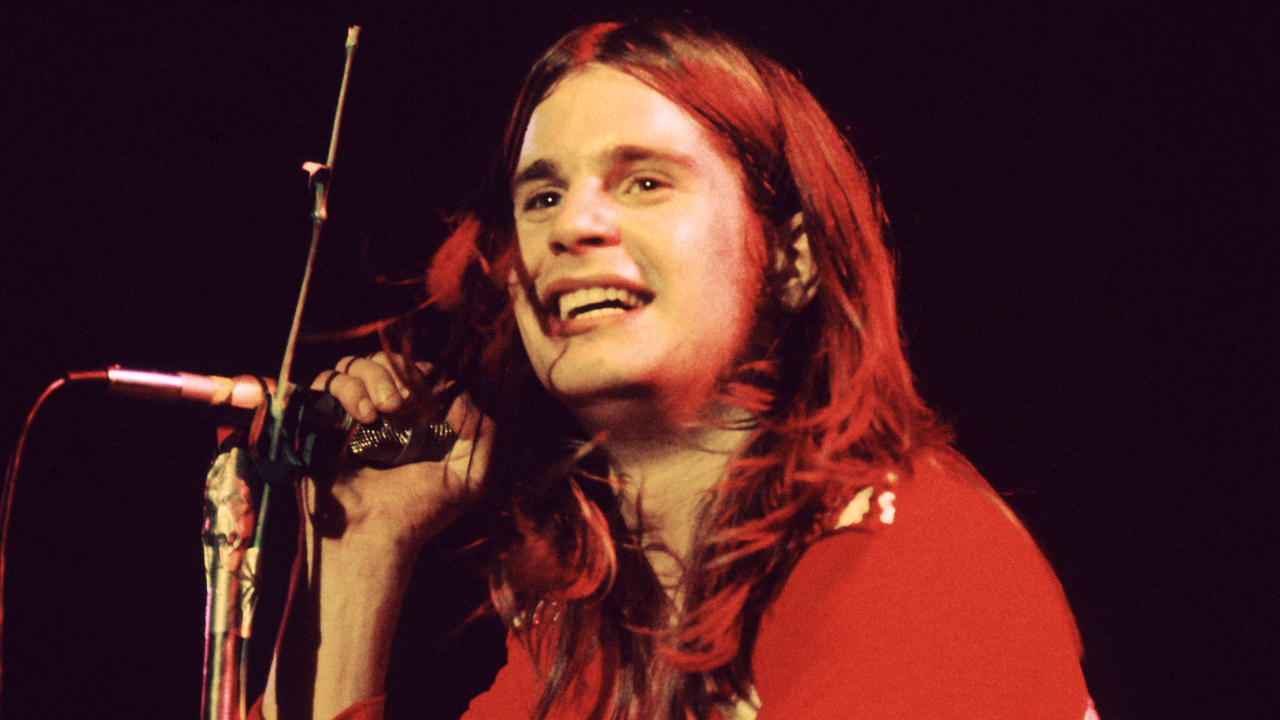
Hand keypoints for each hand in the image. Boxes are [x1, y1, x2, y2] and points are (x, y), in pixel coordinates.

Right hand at [307, 352, 492, 552]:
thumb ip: (481, 432)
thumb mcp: (468, 476)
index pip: (417, 370)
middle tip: (400, 405)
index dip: (423, 375)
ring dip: (370, 378)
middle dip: (395, 373)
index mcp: (414, 418)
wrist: (371, 538)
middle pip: (384, 359)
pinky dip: (345, 390)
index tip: (427, 401)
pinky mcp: (317, 420)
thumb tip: (465, 390)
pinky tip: (361, 418)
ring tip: (378, 414)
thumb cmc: (418, 512)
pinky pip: (324, 382)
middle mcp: (379, 411)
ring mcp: (346, 414)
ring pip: (354, 364)